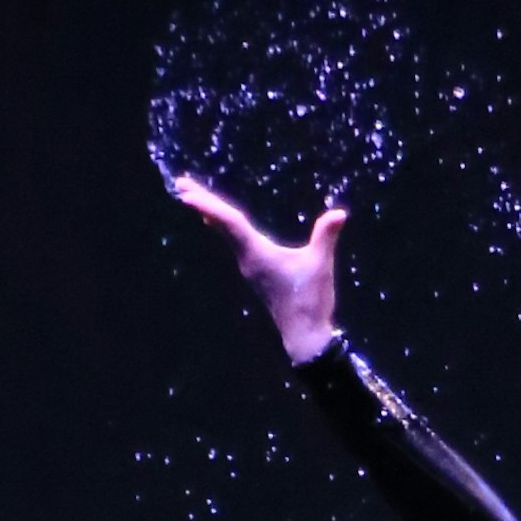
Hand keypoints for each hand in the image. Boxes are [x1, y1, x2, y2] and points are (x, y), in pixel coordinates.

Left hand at [167, 168, 345, 365]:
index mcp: (257, 254)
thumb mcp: (320, 266)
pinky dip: (222, 226)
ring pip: (225, 233)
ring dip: (209, 213)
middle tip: (180, 183)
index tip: (185, 195)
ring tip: (193, 197)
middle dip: (201, 203)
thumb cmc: (310, 301)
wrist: (305, 337)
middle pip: (221, 225)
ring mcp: (249, 267)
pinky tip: (217, 222)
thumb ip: (327, 237)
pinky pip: (233, 242)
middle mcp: (247, 259)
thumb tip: (340, 214)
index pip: (229, 223)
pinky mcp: (256, 273)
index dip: (209, 206)